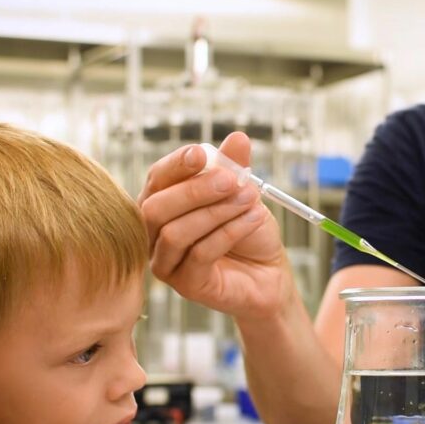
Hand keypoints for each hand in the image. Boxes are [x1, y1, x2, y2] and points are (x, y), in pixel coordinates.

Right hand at [138, 132, 294, 320]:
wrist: (269, 273)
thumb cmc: (248, 232)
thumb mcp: (243, 192)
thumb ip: (235, 167)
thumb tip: (238, 138)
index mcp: (163, 203)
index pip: (156, 179)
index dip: (175, 165)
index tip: (200, 154)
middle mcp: (154, 234)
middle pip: (155, 208)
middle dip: (194, 191)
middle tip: (232, 180)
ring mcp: (166, 263)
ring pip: (175, 233)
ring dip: (215, 212)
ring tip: (249, 198)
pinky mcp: (185, 285)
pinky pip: (199, 255)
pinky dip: (228, 233)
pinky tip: (253, 219)